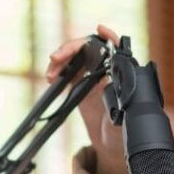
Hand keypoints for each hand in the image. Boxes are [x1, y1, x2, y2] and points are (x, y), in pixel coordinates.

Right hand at [45, 24, 127, 173]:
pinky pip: (67, 70)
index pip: (117, 49)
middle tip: (56, 57)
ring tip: (51, 73)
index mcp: (119, 74)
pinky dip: (57, 71)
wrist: (110, 144)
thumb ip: (117, 106)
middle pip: (89, 48)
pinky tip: (51, 78)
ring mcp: (91, 76)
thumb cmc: (121, 131)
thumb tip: (109, 89)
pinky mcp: (79, 84)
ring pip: (75, 57)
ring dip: (61, 60)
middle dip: (72, 47)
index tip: (100, 29)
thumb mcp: (122, 120)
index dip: (109, 37)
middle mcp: (105, 71)